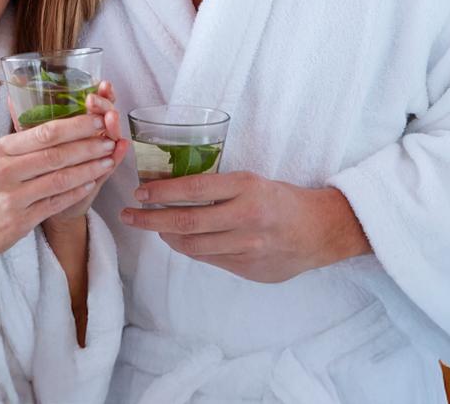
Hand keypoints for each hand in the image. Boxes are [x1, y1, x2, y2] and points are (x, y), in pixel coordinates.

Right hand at [12, 81, 128, 225]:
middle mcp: (5, 171)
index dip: (75, 127)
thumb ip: (22, 137)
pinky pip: (55, 203)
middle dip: (87, 146)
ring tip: (107, 160)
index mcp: (0, 149)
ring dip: (88, 169)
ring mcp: (13, 198)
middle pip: (55, 155)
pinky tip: (91, 183)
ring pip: (59, 179)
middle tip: (109, 139)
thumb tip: (48, 107)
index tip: (96, 120)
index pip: (43, 133)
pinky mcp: (20, 221)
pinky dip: (76, 192)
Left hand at [119, 171, 370, 282]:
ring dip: (166, 236)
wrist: (320, 230)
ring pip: (193, 245)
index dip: (161, 192)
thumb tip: (174, 189)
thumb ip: (219, 188)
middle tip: (129, 215)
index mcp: (246, 187)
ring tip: (152, 226)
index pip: (193, 189)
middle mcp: (246, 218)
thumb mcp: (252, 181)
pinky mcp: (249, 268)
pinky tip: (178, 239)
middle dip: (150, 219)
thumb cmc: (281, 199)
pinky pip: (209, 259)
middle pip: (186, 221)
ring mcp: (248, 247)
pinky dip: (189, 248)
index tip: (139, 192)